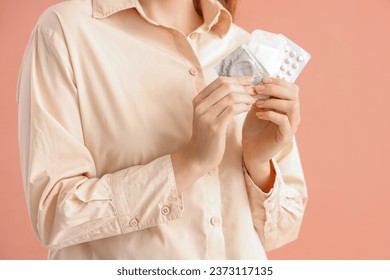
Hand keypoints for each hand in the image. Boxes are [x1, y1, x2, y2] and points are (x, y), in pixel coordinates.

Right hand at [172, 76, 255, 190]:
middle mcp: (200, 106)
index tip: (249, 81)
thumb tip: (237, 86)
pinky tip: (249, 109)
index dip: (237, 79)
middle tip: (254, 91)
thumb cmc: (207, 135)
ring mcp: (206, 116)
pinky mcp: (215, 127)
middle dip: (243, 87)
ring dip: (246, 97)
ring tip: (253, 101)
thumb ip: (218, 101)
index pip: (220, 80)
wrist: (198, 156)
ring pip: (231, 96)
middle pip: (226, 86)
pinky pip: (232, 109)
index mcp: (198, 100)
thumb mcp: (209, 115)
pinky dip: (243, 106)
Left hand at [242, 77, 300, 188]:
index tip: (263, 79)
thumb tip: (257, 80)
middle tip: (258, 89)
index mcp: (288, 105)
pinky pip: (284, 121)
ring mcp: (292, 126)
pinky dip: (271, 114)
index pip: (292, 87)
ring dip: (273, 101)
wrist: (250, 150)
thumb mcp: (256, 107)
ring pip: (292, 106)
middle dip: (275, 88)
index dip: (279, 81)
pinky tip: (258, 114)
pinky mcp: (286, 136)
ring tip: (257, 102)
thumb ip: (260, 95)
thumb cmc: (254, 128)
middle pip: (294, 94)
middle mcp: (294, 115)